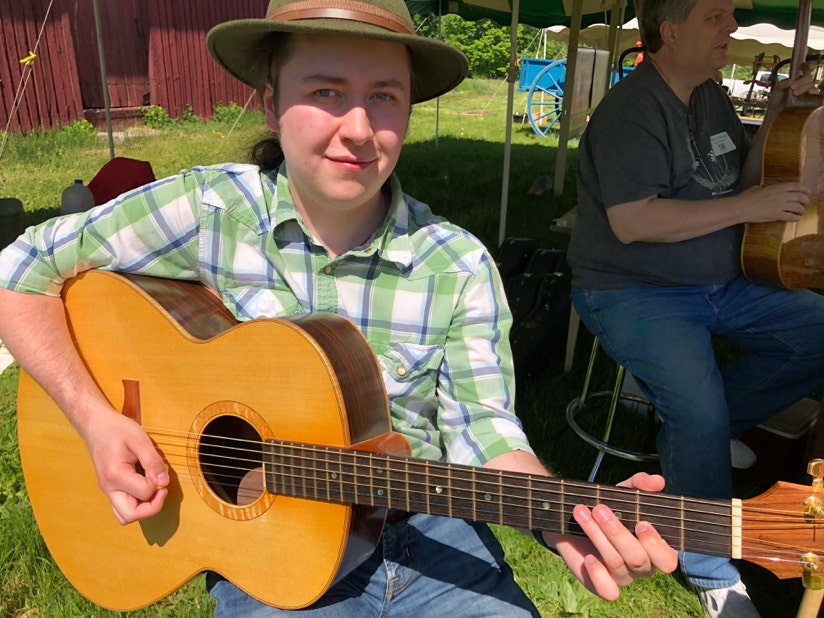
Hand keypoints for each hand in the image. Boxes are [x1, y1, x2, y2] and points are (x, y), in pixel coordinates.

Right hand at [80, 409, 168, 524]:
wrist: (96, 425)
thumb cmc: (117, 429)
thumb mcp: (139, 440)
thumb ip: (153, 462)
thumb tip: (164, 482)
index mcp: (115, 475)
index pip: (144, 492)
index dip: (158, 483)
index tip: (159, 469)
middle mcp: (108, 488)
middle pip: (130, 515)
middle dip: (151, 508)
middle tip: (162, 490)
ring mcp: (107, 490)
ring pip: (125, 516)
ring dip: (143, 509)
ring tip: (153, 491)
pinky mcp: (110, 489)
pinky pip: (122, 507)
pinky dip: (136, 504)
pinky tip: (144, 488)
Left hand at [544, 473, 677, 600]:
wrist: (572, 518)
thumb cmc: (608, 507)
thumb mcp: (623, 492)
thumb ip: (640, 485)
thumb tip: (657, 481)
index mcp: (655, 548)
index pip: (667, 560)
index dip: (656, 545)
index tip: (641, 523)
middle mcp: (642, 566)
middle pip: (638, 559)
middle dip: (617, 533)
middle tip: (600, 509)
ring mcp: (622, 577)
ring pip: (616, 563)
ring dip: (597, 536)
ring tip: (582, 512)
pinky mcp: (600, 583)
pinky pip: (607, 591)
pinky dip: (598, 575)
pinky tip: (589, 558)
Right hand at [736, 182, 810, 222]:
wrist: (741, 207)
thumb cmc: (746, 197)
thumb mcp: (757, 188)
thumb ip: (765, 188)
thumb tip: (764, 189)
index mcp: (778, 187)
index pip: (798, 186)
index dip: (805, 190)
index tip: (807, 193)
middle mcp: (782, 195)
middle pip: (801, 197)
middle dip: (805, 201)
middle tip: (804, 204)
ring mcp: (780, 205)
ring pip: (799, 208)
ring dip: (801, 211)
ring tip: (799, 213)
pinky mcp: (777, 215)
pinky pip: (791, 217)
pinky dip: (795, 218)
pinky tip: (794, 218)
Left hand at [767, 62, 819, 112]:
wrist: (775, 109)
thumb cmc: (777, 97)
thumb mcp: (777, 89)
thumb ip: (782, 84)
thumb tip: (791, 81)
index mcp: (796, 77)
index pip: (805, 68)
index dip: (809, 65)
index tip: (810, 67)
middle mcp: (803, 82)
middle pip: (808, 77)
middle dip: (801, 81)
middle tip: (792, 88)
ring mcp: (806, 89)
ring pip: (811, 84)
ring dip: (803, 88)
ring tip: (794, 93)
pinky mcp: (809, 97)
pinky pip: (815, 92)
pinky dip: (814, 91)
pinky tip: (809, 92)